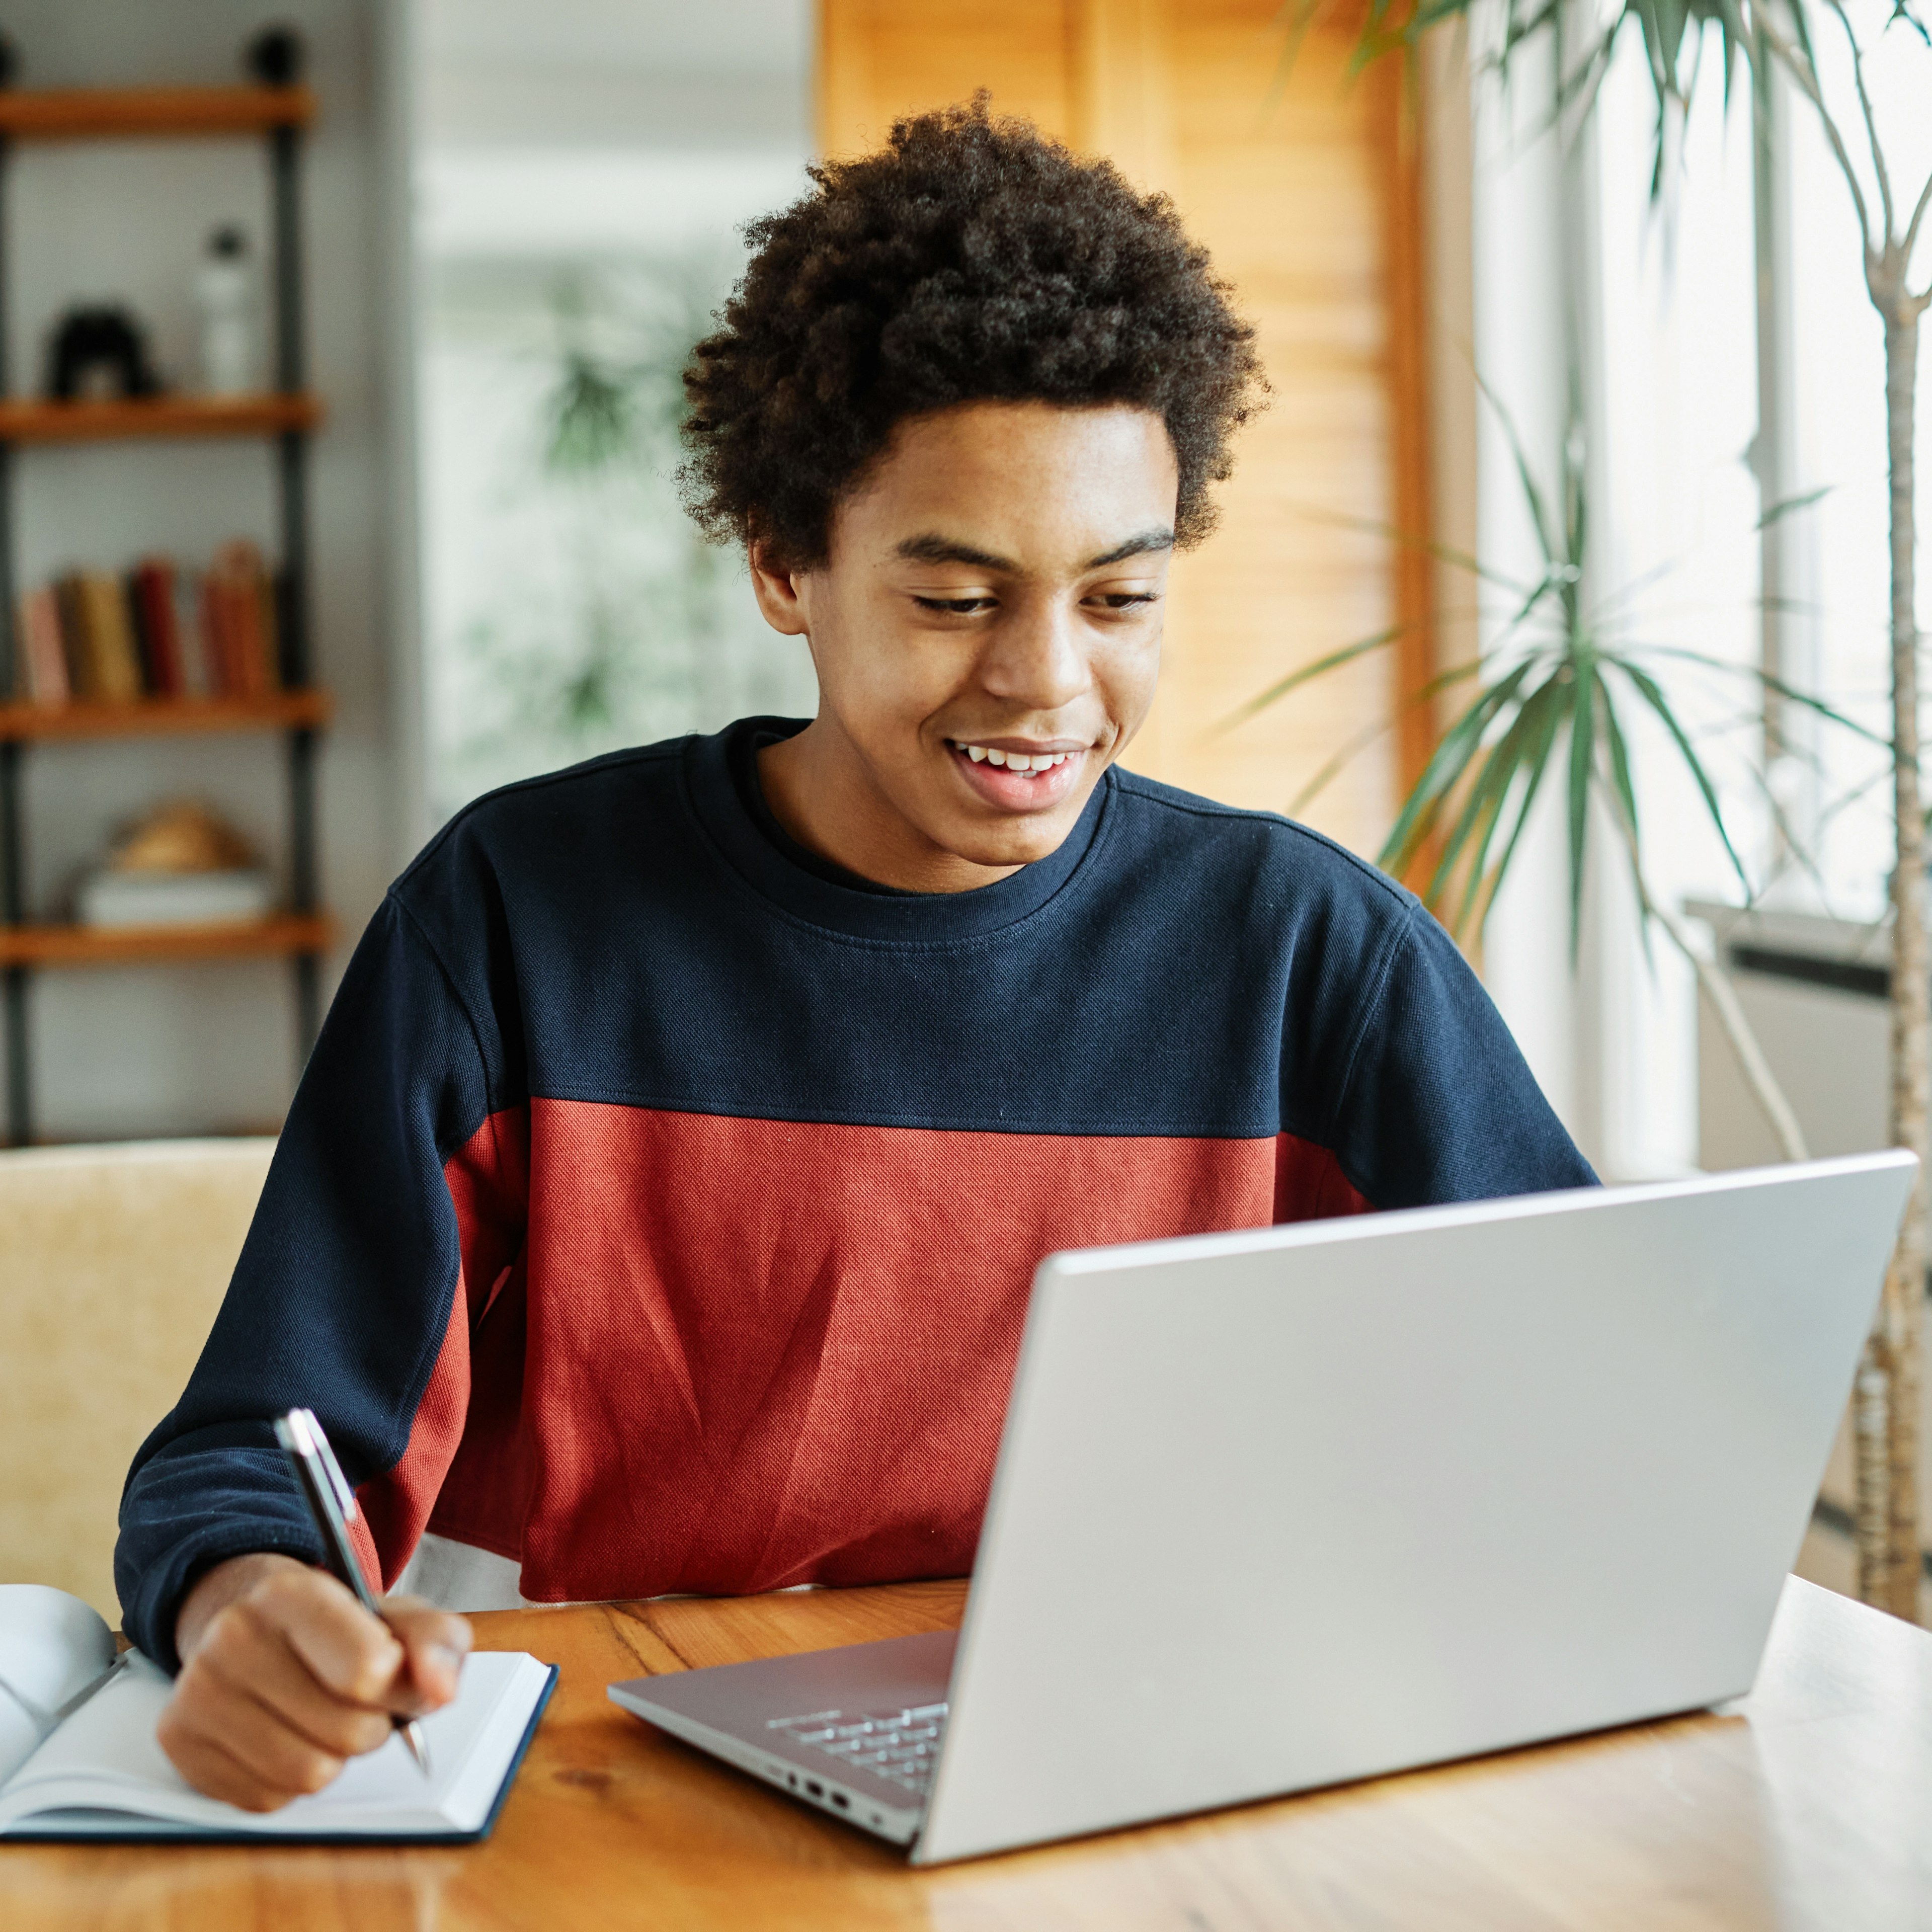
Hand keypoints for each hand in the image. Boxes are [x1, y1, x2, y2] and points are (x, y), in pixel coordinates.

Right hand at [158, 1551, 472, 1810]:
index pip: (367, 1671)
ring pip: (308, 1774)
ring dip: (333, 1758)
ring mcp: (198, 1692)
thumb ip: (436, 1642)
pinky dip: (289, 1780)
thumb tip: (440, 1690)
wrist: (251, 1624)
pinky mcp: (179, 1743)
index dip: (399, 1689)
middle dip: (373, 1727)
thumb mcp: (397, 1616)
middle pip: (347, 1731)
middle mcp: (233, 1637)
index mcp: (291, 1594)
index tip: (395, 1677)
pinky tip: (284, 1736)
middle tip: (360, 1702)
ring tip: (322, 1718)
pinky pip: (266, 1798)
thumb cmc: (336, 1625)